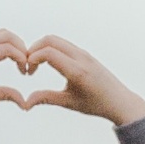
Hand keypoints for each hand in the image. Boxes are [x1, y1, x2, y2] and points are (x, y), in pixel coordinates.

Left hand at [0, 30, 34, 113]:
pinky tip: (10, 57)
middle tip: (27, 65)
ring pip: (1, 33)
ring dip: (15, 44)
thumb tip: (25, 103)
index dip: (22, 58)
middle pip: (6, 36)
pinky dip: (6, 42)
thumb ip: (5, 95)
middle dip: (22, 48)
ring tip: (20, 61)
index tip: (25, 73)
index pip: (6, 49)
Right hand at [22, 36, 144, 124]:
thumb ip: (46, 99)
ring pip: (56, 40)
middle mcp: (81, 58)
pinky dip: (50, 49)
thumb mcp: (69, 103)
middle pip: (50, 40)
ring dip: (42, 48)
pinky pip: (64, 44)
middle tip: (27, 65)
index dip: (32, 59)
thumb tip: (25, 103)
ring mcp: (84, 53)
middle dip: (33, 49)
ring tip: (34, 65)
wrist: (119, 100)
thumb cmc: (96, 104)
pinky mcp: (85, 53)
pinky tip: (46, 63)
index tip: (27, 72)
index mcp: (77, 71)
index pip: (49, 53)